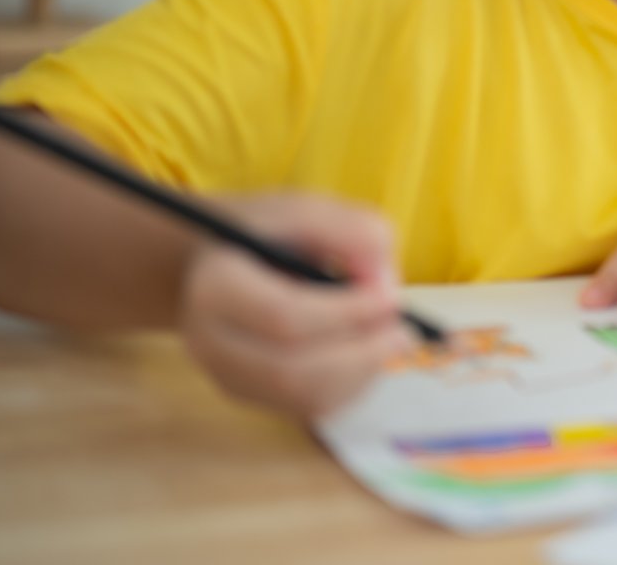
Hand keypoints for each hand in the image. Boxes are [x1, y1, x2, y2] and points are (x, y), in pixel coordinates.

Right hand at [177, 194, 411, 417]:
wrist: (221, 260)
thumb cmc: (269, 232)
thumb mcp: (308, 209)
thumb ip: (352, 232)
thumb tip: (385, 283)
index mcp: (217, 287)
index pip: (284, 317)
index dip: (347, 313)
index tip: (391, 297)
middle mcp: (212, 342)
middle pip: (292, 371)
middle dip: (361, 354)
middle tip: (404, 330)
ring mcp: (229, 376)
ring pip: (304, 398)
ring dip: (362, 372)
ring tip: (390, 336)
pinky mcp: (253, 396)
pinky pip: (311, 406)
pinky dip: (353, 384)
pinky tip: (367, 351)